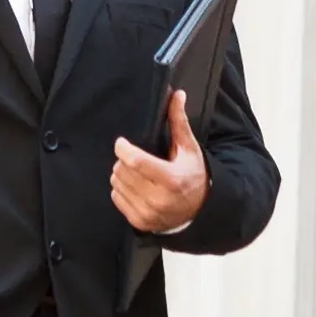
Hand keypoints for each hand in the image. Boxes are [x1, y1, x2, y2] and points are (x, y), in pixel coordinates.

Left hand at [111, 90, 209, 232]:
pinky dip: (121, 189)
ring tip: (136, 171)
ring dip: (122, 174)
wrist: (199, 209)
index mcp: (172, 179)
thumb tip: (177, 94)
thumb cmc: (192, 174)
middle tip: (135, 157)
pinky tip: (135, 185)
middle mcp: (159, 199)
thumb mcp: (188, 148)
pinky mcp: (139, 222)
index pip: (136, 162)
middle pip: (123, 171)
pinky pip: (116, 199)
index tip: (122, 142)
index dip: (123, 149)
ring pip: (117, 184)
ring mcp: (148, 213)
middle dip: (124, 160)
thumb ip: (179, 121)